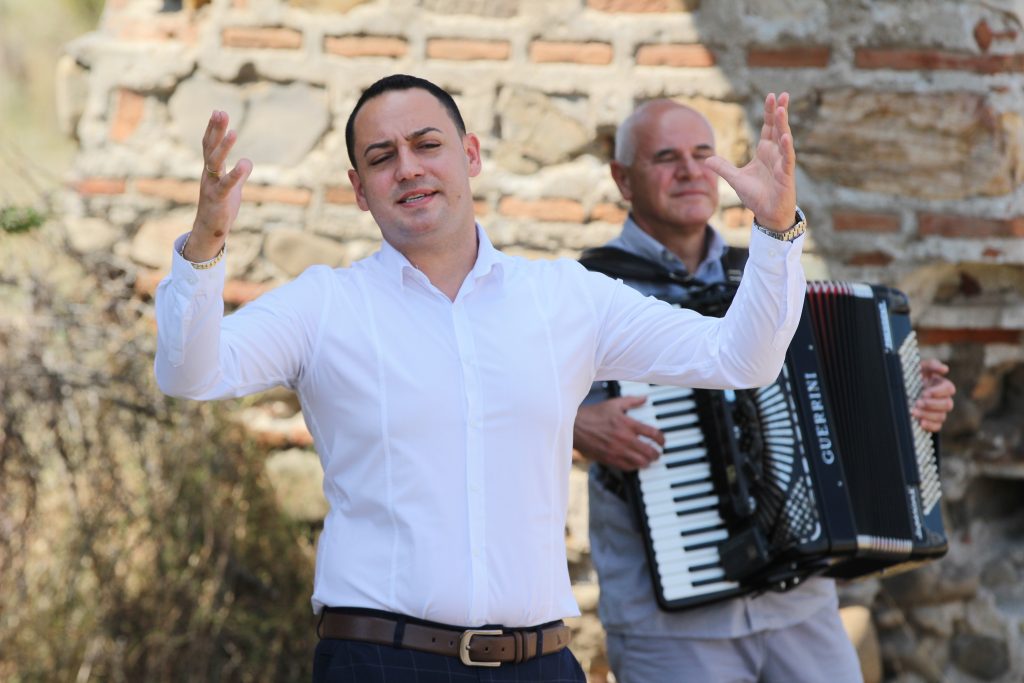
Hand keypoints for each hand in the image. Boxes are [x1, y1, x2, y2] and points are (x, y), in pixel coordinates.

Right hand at [185, 110, 253, 261]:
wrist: (210, 231)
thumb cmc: (220, 208)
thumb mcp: (231, 188)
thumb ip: (238, 174)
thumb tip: (246, 161)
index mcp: (211, 171)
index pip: (209, 145)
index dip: (213, 129)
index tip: (217, 111)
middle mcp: (208, 175)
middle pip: (209, 148)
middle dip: (215, 130)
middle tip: (220, 111)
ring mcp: (211, 186)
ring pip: (214, 163)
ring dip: (223, 147)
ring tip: (233, 132)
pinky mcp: (218, 199)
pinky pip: (226, 184)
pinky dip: (235, 174)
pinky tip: (245, 163)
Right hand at [573, 397, 664, 470]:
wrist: (575, 426)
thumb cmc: (593, 414)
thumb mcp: (614, 403)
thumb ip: (632, 401)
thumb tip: (644, 398)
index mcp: (627, 424)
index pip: (652, 433)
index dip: (661, 439)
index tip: (662, 441)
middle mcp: (624, 438)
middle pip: (649, 450)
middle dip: (657, 453)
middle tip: (657, 452)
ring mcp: (617, 450)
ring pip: (640, 462)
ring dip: (648, 461)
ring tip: (649, 459)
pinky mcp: (609, 459)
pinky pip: (627, 467)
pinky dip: (635, 467)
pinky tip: (636, 464)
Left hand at [704, 92, 796, 230]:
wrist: (768, 214)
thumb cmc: (756, 196)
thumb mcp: (735, 179)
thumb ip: (723, 167)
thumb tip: (706, 159)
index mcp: (765, 151)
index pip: (768, 127)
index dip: (769, 112)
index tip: (771, 96)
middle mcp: (775, 154)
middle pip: (778, 128)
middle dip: (780, 111)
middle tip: (783, 94)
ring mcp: (782, 163)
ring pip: (784, 139)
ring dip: (783, 125)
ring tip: (782, 109)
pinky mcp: (786, 174)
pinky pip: (787, 158)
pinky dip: (786, 148)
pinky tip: (786, 136)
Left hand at [912, 358, 955, 432]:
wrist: (898, 390)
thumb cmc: (911, 376)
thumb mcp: (918, 367)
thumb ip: (931, 365)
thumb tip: (945, 369)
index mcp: (941, 385)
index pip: (949, 389)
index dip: (938, 392)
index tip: (925, 393)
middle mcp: (942, 399)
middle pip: (948, 404)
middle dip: (932, 404)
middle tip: (918, 402)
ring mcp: (938, 411)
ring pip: (942, 416)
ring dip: (928, 414)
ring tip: (913, 411)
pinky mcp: (932, 421)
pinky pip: (937, 427)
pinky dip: (930, 425)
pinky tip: (920, 422)